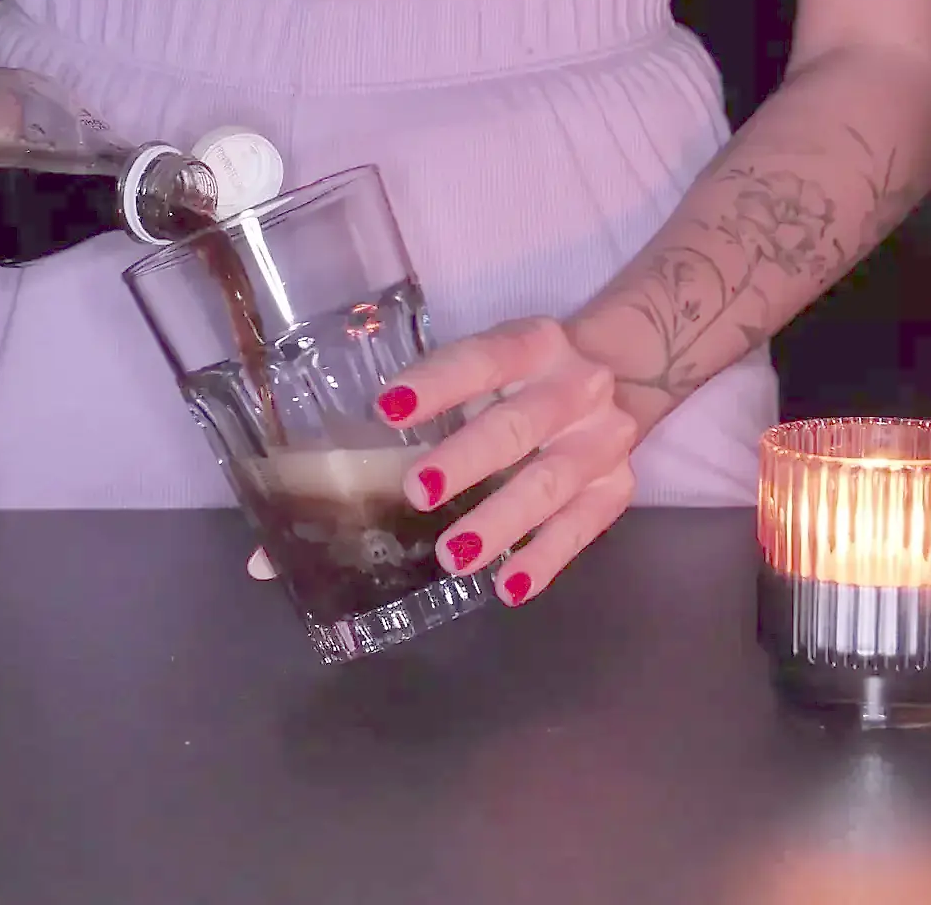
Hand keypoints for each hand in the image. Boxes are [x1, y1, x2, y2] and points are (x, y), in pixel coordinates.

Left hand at [247, 318, 638, 605]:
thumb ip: (418, 405)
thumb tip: (304, 489)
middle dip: (468, 459)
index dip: (435, 383)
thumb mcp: (485, 369)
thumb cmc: (519, 379)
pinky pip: (581, 529)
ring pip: (550, 483)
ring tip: (453, 556)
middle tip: (417, 492)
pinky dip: (545, 560)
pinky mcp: (617, 488)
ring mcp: (601, 441)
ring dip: (501, 520)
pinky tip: (508, 587)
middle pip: (518, 426)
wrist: (626, 371)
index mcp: (533, 344)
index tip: (386, 408)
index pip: (481, 360)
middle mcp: (574, 388)